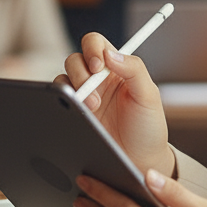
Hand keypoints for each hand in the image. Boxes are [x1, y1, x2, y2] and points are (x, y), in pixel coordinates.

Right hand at [58, 32, 173, 177]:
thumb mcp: (149, 96)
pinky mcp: (72, 114)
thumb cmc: (148, 128)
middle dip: (81, 73)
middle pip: (75, 59)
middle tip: (95, 95)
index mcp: (117, 68)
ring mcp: (83, 97)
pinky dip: (62, 102)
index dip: (93, 49)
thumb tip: (110, 53)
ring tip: (91, 108)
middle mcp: (97, 79)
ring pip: (63, 78)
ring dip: (73, 89)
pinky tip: (76, 113)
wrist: (139, 162)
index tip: (99, 66)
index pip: (97, 44)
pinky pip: (57, 100)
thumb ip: (134, 69)